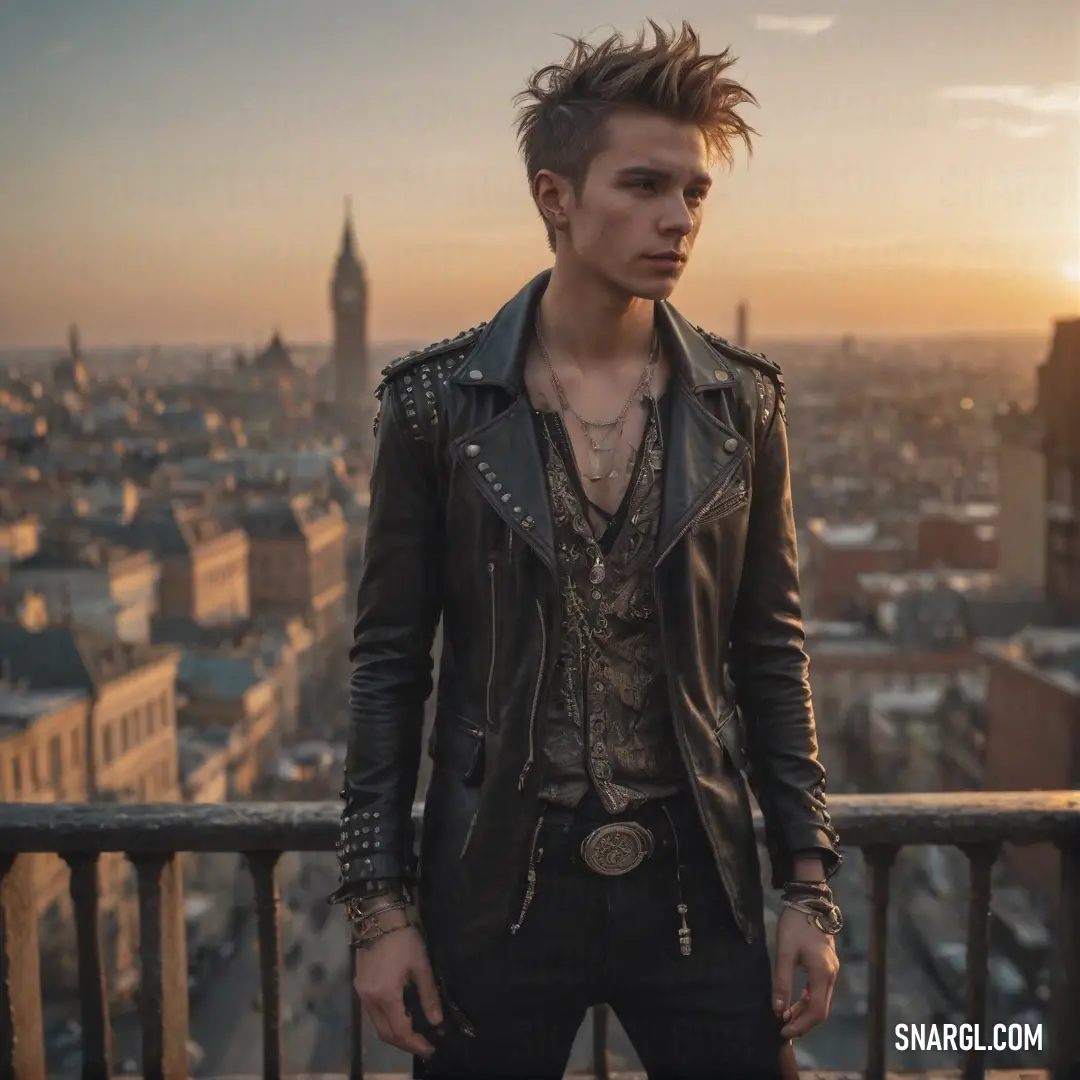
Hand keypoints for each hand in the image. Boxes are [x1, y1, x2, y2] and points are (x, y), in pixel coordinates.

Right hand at [354, 913, 443, 1057]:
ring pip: (377, 1026)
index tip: (431, 1048)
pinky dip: (387, 1022)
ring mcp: (362, 994)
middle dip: (405, 1044)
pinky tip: (400, 1017)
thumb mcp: (421, 965)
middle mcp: (369, 1000)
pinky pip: (373, 1014)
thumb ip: (429, 995)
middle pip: (385, 1033)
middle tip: (425, 1045)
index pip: (400, 1031)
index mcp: (385, 995)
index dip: (416, 1043)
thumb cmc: (403, 938)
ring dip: (395, 1034)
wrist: (378, 917)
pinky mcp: (360, 987)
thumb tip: (437, 1022)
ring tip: (415, 1034)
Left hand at [772, 906, 838, 1038]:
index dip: (801, 1025)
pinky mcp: (826, 965)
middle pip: (821, 1010)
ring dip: (804, 1012)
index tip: (783, 1031)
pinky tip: (794, 1002)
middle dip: (802, 1023)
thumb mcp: (784, 953)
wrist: (808, 902)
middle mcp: (831, 976)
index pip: (816, 1011)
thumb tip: (778, 1010)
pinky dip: (807, 1000)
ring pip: (820, 1001)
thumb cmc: (795, 925)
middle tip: (782, 1029)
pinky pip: (819, 991)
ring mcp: (831, 971)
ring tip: (785, 1019)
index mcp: (822, 974)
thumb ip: (782, 982)